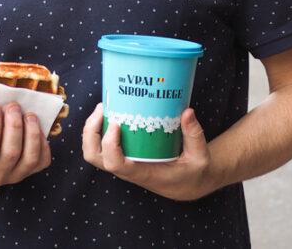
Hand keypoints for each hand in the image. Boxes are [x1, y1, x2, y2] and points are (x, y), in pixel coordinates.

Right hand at [0, 102, 51, 187]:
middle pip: (11, 153)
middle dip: (14, 125)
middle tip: (13, 106)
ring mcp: (13, 177)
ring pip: (29, 158)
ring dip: (32, 132)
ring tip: (29, 114)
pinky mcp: (28, 174)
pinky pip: (42, 160)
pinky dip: (42, 142)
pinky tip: (37, 127)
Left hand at [82, 103, 218, 200]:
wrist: (187, 184)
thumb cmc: (192, 172)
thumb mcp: (200, 156)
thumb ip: (194, 135)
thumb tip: (187, 112)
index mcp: (143, 172)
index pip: (116, 164)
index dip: (110, 145)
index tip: (117, 124)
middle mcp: (127, 169)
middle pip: (95, 157)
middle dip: (91, 133)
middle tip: (103, 109)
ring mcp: (123, 163)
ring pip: (94, 152)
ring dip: (91, 130)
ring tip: (104, 107)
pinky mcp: (124, 156)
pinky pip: (101, 146)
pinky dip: (99, 130)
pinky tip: (110, 113)